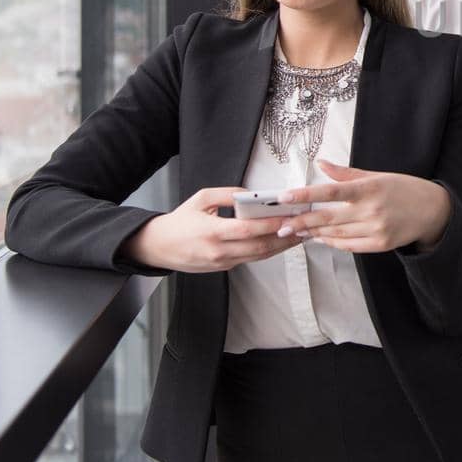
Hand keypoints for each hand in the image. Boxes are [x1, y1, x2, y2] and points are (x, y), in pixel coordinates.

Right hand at [120, 186, 302, 271]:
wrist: (158, 247)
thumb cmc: (179, 221)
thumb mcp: (201, 199)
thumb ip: (228, 194)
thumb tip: (253, 194)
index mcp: (211, 232)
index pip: (248, 230)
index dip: (271, 225)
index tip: (290, 217)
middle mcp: (218, 251)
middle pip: (259, 247)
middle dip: (284, 237)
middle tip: (304, 227)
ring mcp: (222, 263)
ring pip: (258, 256)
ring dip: (281, 247)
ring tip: (299, 235)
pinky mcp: (224, 268)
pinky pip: (250, 259)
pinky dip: (268, 251)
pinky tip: (280, 242)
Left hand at [278, 161, 451, 252]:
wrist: (433, 211)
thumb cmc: (403, 189)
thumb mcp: (377, 176)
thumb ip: (346, 174)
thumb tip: (321, 164)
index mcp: (369, 188)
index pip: (330, 192)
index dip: (305, 195)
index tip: (284, 197)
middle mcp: (371, 210)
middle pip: (327, 218)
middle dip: (301, 222)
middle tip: (281, 225)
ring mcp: (376, 229)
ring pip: (335, 234)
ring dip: (313, 233)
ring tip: (296, 231)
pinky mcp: (380, 245)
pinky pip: (348, 245)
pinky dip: (332, 242)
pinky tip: (320, 237)